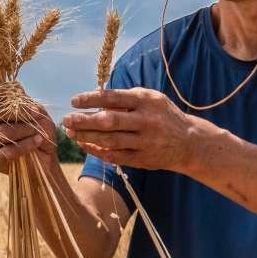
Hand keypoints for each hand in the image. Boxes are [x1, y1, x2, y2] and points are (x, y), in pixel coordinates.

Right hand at [0, 89, 57, 175]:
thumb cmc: (41, 135)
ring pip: (1, 132)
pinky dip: (25, 146)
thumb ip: (26, 103)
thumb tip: (18, 95)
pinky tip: (37, 142)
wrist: (46, 160)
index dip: (0, 92)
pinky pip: (7, 151)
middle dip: (18, 113)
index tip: (20, 94)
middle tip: (37, 117)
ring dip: (24, 131)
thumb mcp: (39, 115)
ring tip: (39, 134)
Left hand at [62, 88, 205, 172]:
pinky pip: (115, 156)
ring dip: (87, 137)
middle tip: (66, 120)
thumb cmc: (163, 116)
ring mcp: (145, 142)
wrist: (190, 142)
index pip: (114, 98)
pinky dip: (98, 151)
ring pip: (110, 141)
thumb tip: (95, 98)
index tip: (74, 101)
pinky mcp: (143, 160)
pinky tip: (85, 145)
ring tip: (71, 132)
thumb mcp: (150, 100)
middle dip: (84, 121)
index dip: (92, 99)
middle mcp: (146, 121)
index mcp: (146, 101)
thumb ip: (125, 99)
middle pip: (110, 121)